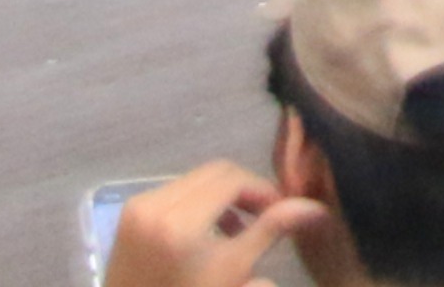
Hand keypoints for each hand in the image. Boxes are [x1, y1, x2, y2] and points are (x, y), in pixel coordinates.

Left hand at [104, 162, 329, 286]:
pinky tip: (207, 231)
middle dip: (244, 189)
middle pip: (214, 172)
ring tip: (237, 228)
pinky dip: (197, 202)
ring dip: (222, 195)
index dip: (261, 189)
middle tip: (264, 217)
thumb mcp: (235, 271)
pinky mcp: (130, 213)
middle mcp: (154, 204)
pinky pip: (174, 191)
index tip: (280, 211)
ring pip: (195, 179)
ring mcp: (138, 207)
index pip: (232, 178)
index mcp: (180, 221)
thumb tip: (314, 206)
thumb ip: (271, 230)